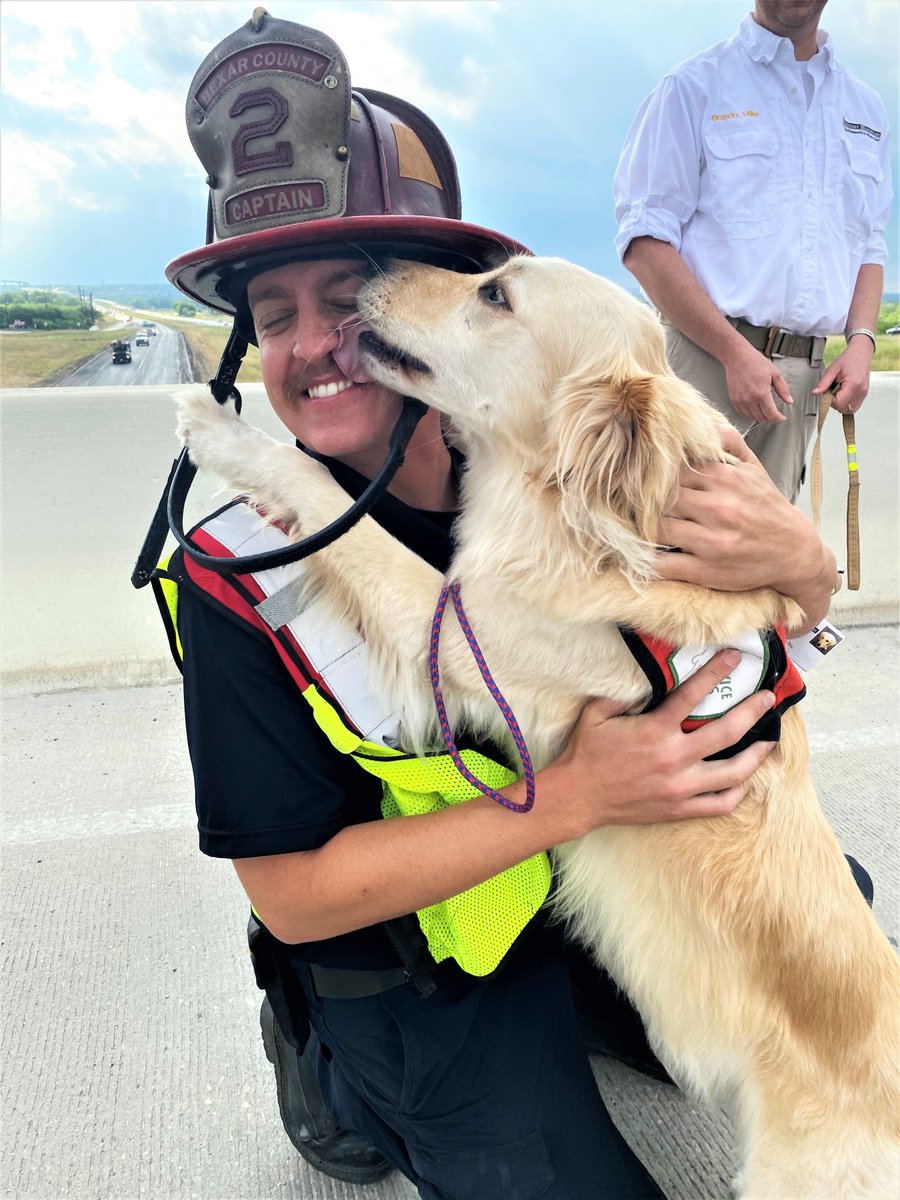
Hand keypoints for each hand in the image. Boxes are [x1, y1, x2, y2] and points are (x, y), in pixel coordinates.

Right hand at [556, 650, 775, 830]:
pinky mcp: (680, 808)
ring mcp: (680, 787)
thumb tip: (651, 678)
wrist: (578, 797)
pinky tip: (745, 780)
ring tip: (769, 741)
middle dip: (752, 711)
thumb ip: (625, 694)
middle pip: (727, 732)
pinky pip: (720, 803)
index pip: (693, 695)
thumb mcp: (598, 713)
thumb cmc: (586, 752)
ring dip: (756, 755)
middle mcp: (673, 759)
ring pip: (733, 772)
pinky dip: (737, 792)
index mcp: (655, 731)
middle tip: (768, 699)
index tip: (735, 657)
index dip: (716, 672)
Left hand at [654, 426, 821, 595]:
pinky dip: (648, 561)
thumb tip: (706, 422)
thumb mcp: (755, 470)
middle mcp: (718, 509)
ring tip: (640, 528)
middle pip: (662, 498)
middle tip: (639, 506)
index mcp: (725, 480)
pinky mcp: (706, 570)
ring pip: (657, 528)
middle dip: (648, 502)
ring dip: (645, 529)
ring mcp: (711, 542)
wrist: (795, 552)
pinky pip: (664, 565)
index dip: (656, 477)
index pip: (673, 471)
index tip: (647, 482)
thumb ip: (730, 444)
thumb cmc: (768, 509)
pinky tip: (644, 556)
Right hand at [723, 341, 791, 423]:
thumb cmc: (755, 362)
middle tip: (774, 414)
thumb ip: (783, 389)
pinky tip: (754, 407)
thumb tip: (789, 400)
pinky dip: (749, 413)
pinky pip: (742, 412)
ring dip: (760, 416)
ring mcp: (740, 400)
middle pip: (761, 418)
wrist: (737, 357)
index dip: (778, 418)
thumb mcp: (775, 373)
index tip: (782, 417)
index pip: (771, 414)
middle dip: (770, 418)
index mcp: (762, 393)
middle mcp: (750, 399)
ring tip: (765, 410)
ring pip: (751, 417)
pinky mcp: (733, 399)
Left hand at [813, 339, 872, 414]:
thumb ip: (824, 383)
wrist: (861, 352)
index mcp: (853, 384)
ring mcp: (864, 393)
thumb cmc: (848, 359)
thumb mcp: (832, 369)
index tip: (828, 392)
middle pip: (843, 408)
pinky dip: (847, 403)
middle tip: (833, 390)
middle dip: (835, 402)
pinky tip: (844, 393)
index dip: (830, 401)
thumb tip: (815, 393)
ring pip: (849, 410)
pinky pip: (854, 406)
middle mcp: (861, 391)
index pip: (838, 404)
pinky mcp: (864, 394)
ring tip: (839, 390)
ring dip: (841, 403)